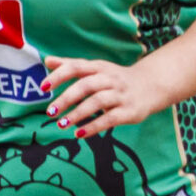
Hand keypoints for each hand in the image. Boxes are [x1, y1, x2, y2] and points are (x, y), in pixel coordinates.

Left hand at [42, 57, 166, 137]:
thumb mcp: (97, 69)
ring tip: (61, 124)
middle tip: (49, 112)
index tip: (43, 88)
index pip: (76, 67)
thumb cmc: (116, 79)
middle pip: (86, 86)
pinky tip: (79, 134)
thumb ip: (72, 65)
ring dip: (78, 114)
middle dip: (66, 98)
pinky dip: (93, 127)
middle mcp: (111, 79)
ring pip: (98, 102)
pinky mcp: (129, 111)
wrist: (152, 86)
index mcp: (100, 67)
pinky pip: (110, 119)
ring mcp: (121, 95)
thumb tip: (47, 61)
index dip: (59, 76)